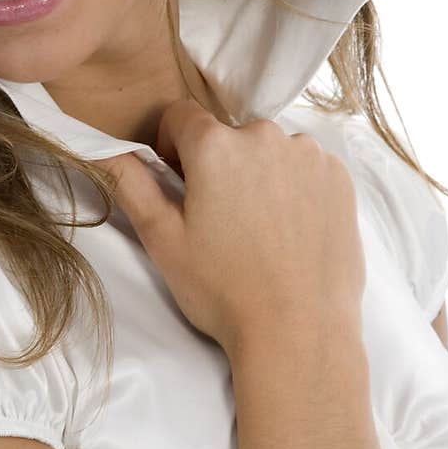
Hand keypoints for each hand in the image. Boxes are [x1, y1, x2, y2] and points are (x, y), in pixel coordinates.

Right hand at [96, 99, 364, 357]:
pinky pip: (305, 166)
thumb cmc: (224, 290)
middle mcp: (266, 136)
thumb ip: (132, 184)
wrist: (300, 332)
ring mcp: (309, 155)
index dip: (171, 147)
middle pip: (227, 134)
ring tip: (259, 229)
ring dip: (258, 174)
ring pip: (268, 150)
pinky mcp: (339, 178)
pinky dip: (294, 187)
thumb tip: (108, 151)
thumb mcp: (162, 239)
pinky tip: (290, 230)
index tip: (180, 185)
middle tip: (221, 220)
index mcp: (216, 145)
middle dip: (218, 165)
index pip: (180, 116)